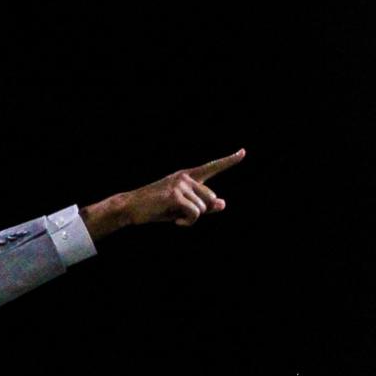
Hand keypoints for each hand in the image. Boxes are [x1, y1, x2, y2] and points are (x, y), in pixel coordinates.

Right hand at [83, 150, 244, 238]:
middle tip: (182, 215)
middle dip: (201, 212)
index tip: (243, 152)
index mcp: (187, 176)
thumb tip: (223, 204)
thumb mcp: (181, 206)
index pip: (212, 167)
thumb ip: (203, 205)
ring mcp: (180, 185)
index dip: (229, 160)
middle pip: (210, 198)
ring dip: (191, 218)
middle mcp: (185, 177)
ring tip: (175, 217)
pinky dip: (187, 222)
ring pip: (202, 208)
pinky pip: (194, 214)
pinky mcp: (175, 195)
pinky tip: (175, 222)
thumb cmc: (156, 208)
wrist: (131, 208)